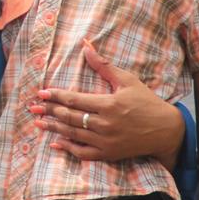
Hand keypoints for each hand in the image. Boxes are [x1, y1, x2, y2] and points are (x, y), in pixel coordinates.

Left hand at [31, 43, 183, 169]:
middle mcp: (104, 124)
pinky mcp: (108, 153)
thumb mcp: (127, 80)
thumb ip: (103, 65)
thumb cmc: (146, 101)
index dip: (55, 96)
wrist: (165, 130)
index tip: (41, 93)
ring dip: (53, 128)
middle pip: (69, 117)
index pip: (74, 99)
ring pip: (72, 134)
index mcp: (108, 104)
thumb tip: (86, 45)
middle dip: (49, 111)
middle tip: (33, 108)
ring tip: (39, 123)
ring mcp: (105, 141)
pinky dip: (68, 148)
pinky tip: (55, 143)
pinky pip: (83, 153)